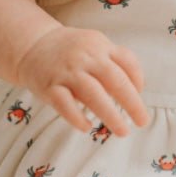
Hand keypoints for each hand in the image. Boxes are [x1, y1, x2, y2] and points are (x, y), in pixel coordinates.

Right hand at [15, 26, 149, 136]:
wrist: (32, 45)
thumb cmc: (71, 51)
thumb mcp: (94, 46)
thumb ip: (112, 62)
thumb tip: (135, 90)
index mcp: (100, 45)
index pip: (127, 61)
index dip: (138, 79)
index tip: (140, 94)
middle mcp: (86, 57)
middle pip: (114, 80)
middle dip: (132, 103)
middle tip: (143, 121)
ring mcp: (67, 71)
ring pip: (93, 94)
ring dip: (110, 115)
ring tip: (123, 131)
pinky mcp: (49, 86)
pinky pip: (65, 104)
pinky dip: (77, 117)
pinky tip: (87, 128)